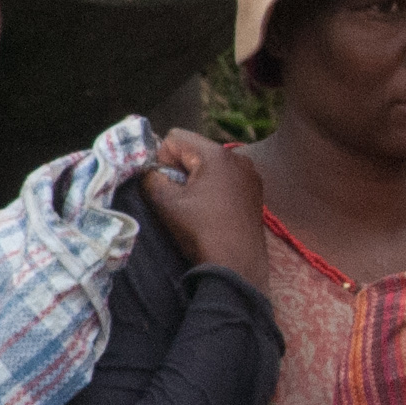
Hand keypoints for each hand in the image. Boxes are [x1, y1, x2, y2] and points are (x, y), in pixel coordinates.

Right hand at [132, 128, 269, 285]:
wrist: (237, 266)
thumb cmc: (201, 231)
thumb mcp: (166, 203)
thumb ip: (150, 178)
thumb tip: (150, 171)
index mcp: (217, 154)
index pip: (175, 138)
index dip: (162, 160)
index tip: (166, 185)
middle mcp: (238, 158)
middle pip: (194, 150)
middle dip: (180, 170)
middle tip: (179, 199)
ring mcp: (250, 175)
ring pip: (209, 166)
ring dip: (196, 181)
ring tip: (195, 208)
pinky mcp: (255, 192)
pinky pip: (225, 179)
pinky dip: (212, 190)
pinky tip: (211, 213)